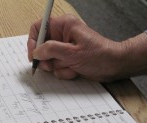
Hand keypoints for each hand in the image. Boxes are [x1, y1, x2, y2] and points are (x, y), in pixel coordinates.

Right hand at [27, 15, 146, 80]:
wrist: (114, 66)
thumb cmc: (98, 55)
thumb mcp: (73, 53)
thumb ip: (51, 50)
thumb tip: (36, 52)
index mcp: (63, 25)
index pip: (38, 28)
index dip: (33, 42)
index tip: (34, 56)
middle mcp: (62, 35)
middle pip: (42, 47)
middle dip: (48, 60)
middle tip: (52, 66)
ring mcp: (65, 49)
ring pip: (49, 60)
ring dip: (59, 67)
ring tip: (72, 66)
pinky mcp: (68, 59)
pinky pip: (57, 67)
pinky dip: (65, 72)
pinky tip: (75, 70)